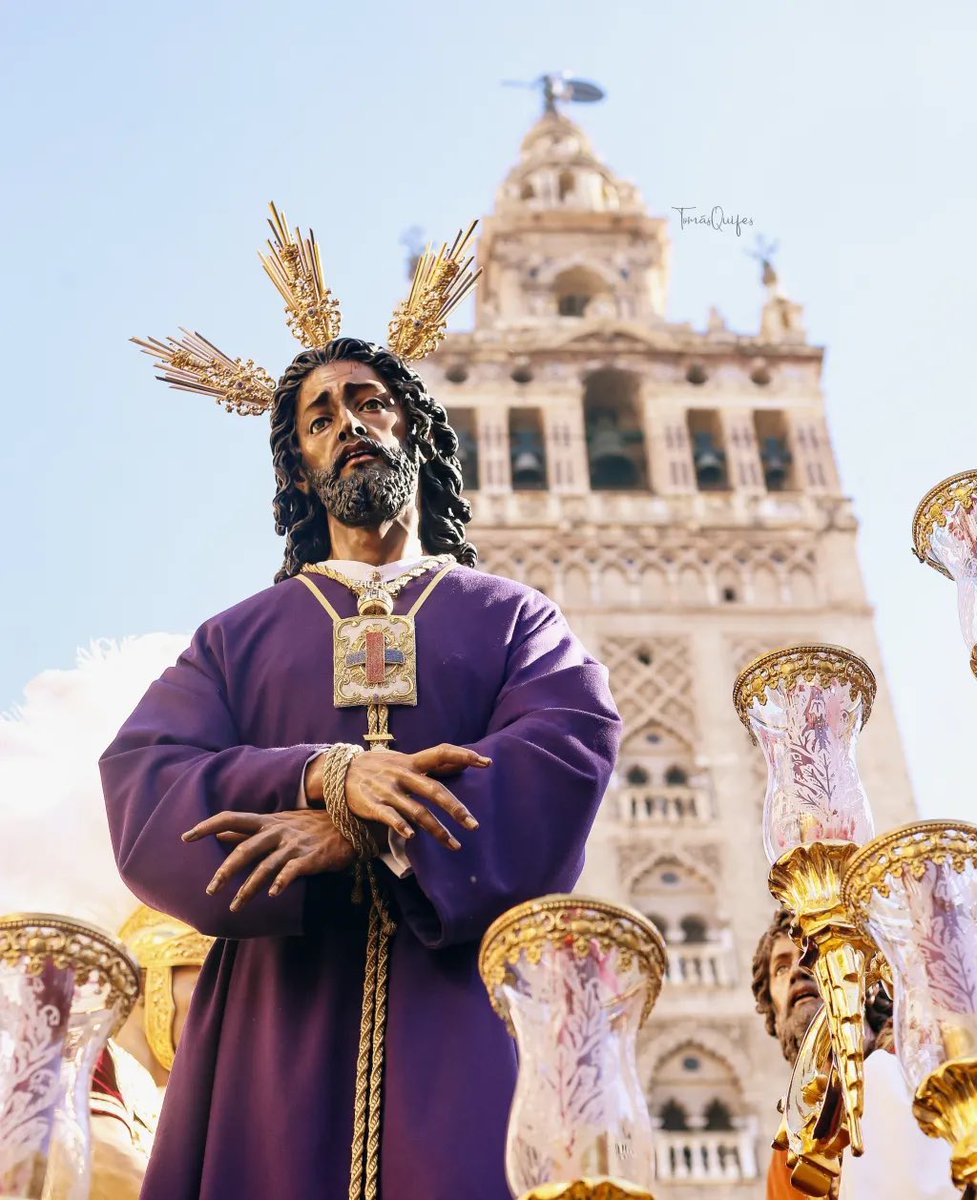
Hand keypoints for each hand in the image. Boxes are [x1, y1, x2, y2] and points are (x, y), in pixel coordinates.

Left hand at [182, 809, 355, 910]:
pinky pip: (292, 870)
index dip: (208, 825)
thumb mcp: (278, 823)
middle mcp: (277, 831)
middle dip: (225, 871)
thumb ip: (248, 831)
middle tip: (210, 890)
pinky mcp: (311, 857)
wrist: (349, 823)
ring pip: (265, 866)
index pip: (231, 818)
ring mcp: (294, 845)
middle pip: (245, 850)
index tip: (186, 836)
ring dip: (248, 888)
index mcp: (267, 821)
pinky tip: (273, 895)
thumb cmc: (309, 826)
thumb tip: (219, 833)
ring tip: (235, 907)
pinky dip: (282, 881)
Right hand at [305, 743, 489, 850]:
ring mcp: (387, 790)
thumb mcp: (403, 760)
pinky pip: (389, 817)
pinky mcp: (372, 805)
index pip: (441, 753)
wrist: (340, 772)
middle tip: (473, 825)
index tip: (485, 762)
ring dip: (437, 830)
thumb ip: (430, 763)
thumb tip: (460, 760)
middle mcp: (402, 774)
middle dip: (455, 809)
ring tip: (455, 845)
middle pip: (434, 790)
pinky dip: (400, 826)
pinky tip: (412, 837)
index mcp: (411, 761)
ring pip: (417, 811)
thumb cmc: (380, 767)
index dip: (463, 755)